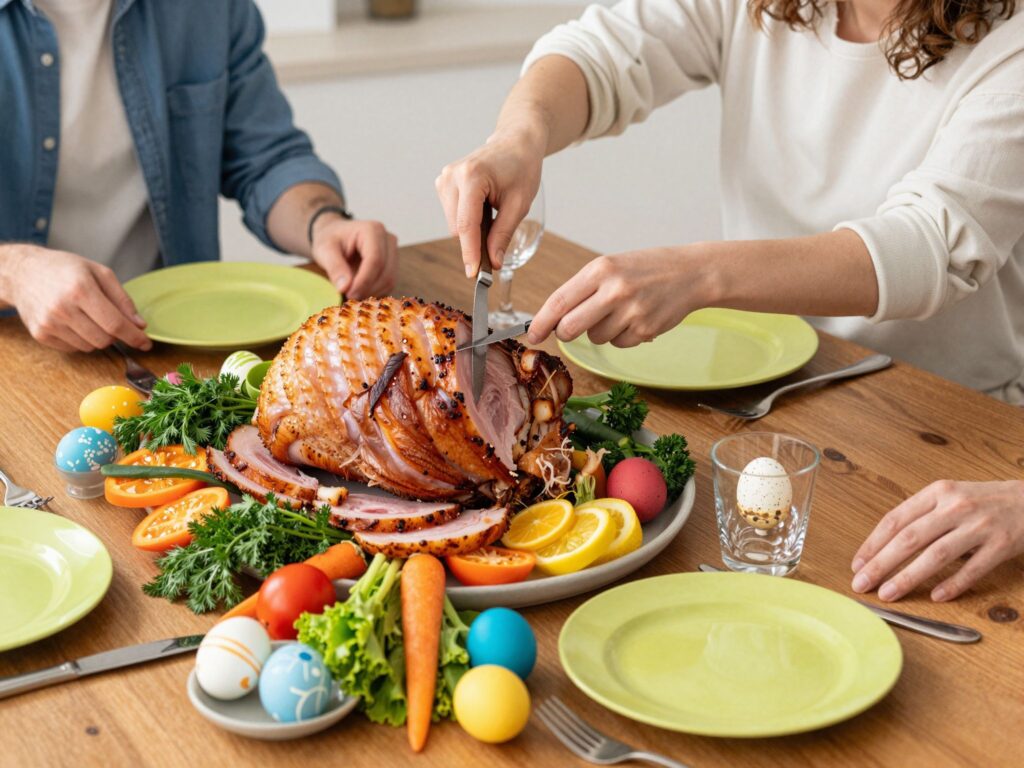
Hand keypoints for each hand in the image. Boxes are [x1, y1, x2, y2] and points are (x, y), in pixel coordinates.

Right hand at [0, 244, 150, 352]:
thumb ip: (122, 300)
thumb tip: (140, 325)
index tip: (146, 344)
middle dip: (116, 335)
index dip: (134, 337)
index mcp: (81, 290)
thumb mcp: (99, 273)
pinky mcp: (40, 334)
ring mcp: (49, 324)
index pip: (115, 324)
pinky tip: (74, 322)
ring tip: (89, 316)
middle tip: (112, 321)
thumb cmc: (65, 269)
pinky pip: (74, 348)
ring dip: (98, 337)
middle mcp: (63, 309)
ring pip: (90, 347)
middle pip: (105, 339)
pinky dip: (81, 340)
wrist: (23, 272)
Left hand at [310, 216, 397, 298]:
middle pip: (386, 272)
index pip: (375, 260)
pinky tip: (360, 291)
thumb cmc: (330, 240)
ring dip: (371, 293)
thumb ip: (335, 268)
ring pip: (389, 281)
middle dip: (368, 289)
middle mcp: (388, 240)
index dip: (364, 281)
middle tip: (349, 298)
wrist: (335, 236)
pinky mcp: (392, 265)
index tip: (349, 294)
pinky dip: (375, 292)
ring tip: (352, 294)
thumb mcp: (325, 251)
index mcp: (373, 230)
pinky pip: (388, 284)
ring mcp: (393, 252)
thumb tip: (345, 288)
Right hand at [435, 127, 544, 276]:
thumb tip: (494, 264)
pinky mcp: (443, 183)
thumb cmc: (522, 168)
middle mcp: (451, 176)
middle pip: (458, 228)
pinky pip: (453, 215)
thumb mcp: (519, 204)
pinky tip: (483, 207)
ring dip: (472, 230)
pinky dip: (467, 220)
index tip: (474, 275)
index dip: (470, 253)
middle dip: (475, 241)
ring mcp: (444, 178)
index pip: (466, 225)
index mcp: (472, 177)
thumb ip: (503, 235)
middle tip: (498, 243)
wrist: (515, 143)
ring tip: (493, 212)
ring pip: (454, 224)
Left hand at [527, 246, 715, 346]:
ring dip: (601, 331)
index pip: (559, 301)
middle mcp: (614, 290)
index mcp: (601, 269)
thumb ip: (583, 290)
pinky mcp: (645, 330)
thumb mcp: (612, 266)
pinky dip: (622, 336)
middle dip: (565, 333)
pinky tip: (636, 317)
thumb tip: (554, 320)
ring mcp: (631, 312)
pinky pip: (618, 344)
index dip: (540, 322)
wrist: (691, 273)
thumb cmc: (646, 269)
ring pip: (595, 338)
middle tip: (571, 328)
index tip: (531, 335)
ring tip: (621, 310)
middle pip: (570, 328)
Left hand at [851, 480, 1023, 601]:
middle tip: (862, 584)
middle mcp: (955, 506)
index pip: (895, 519)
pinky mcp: (1003, 544)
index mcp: (937, 492)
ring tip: (888, 594)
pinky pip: (973, 568)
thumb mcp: (950, 497)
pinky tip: (935, 597)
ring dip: (908, 577)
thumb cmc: (985, 501)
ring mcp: (980, 525)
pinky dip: (953, 584)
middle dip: (881, 564)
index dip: (873, 544)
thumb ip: (921, 516)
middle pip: (910, 538)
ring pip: (937, 555)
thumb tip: (884, 547)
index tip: (857, 564)